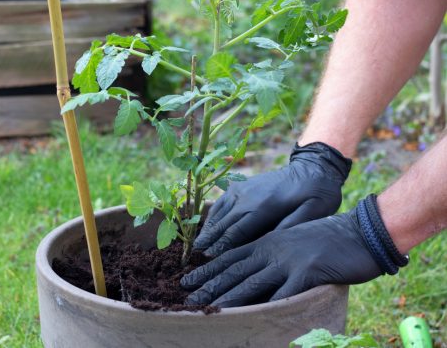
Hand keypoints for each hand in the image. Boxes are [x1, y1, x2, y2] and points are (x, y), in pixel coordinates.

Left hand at [182, 208, 381, 307]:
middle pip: (235, 270)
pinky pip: (284, 294)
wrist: (359, 231)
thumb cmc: (326, 238)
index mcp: (268, 240)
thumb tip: (254, 271)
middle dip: (210, 285)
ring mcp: (289, 260)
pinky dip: (268, 306)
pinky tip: (253, 317)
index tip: (188, 279)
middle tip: (189, 298)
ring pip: (252, 282)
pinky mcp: (308, 273)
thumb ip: (272, 252)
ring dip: (229, 298)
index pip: (231, 255)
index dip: (208, 269)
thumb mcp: (292, 239)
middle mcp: (273, 248)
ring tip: (210, 309)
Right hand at [194, 142, 351, 255]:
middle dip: (210, 240)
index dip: (222, 246)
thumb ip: (291, 226)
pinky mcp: (241, 185)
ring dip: (208, 228)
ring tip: (197, 245)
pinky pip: (222, 202)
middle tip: (197, 256)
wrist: (312, 168)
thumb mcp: (314, 212)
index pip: (236, 231)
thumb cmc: (316, 195)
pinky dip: (212, 215)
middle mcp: (248, 196)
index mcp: (265, 205)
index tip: (210, 259)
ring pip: (219, 212)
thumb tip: (269, 243)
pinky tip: (208, 226)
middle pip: (224, 223)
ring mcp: (242, 188)